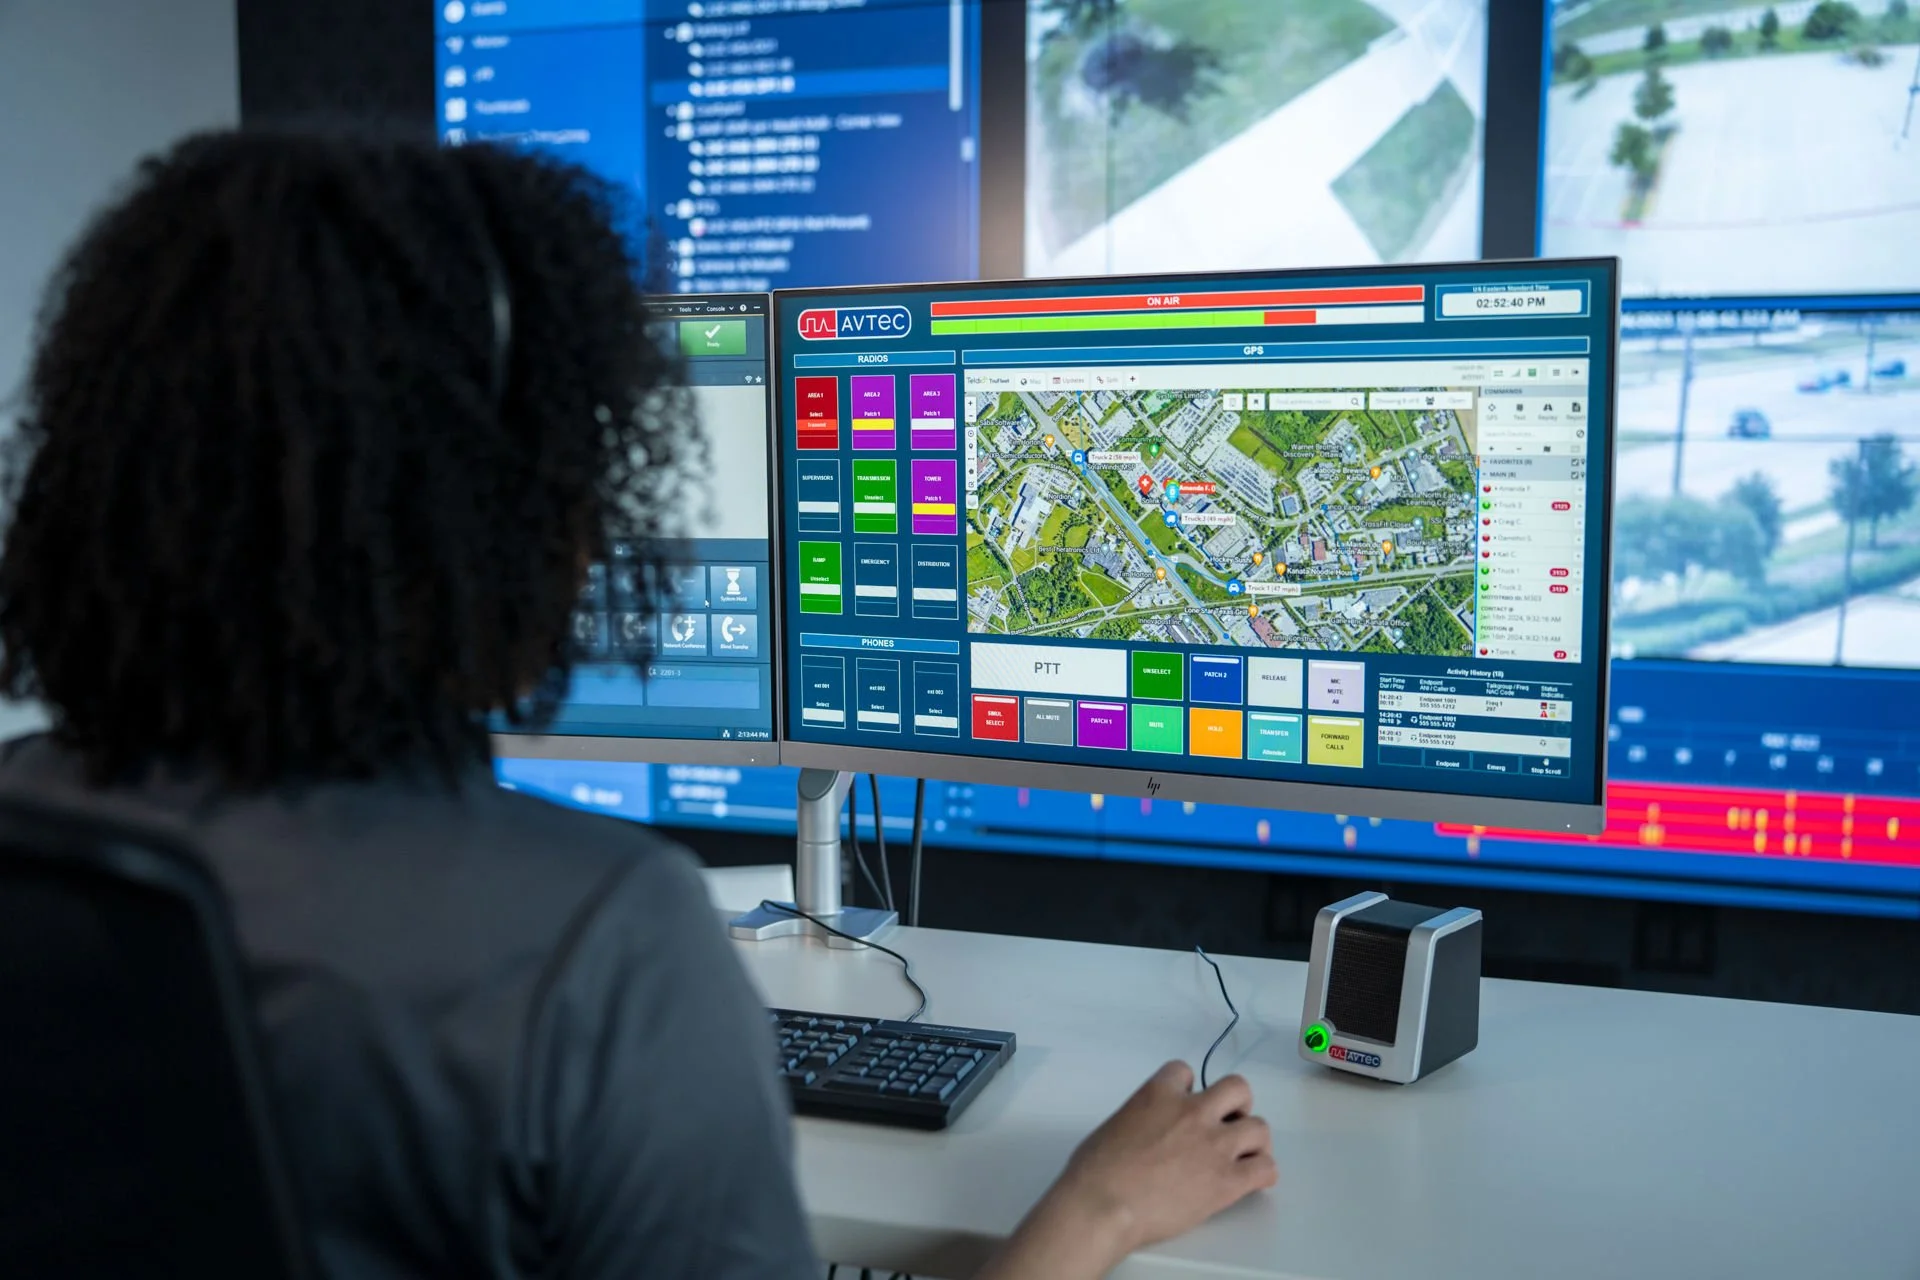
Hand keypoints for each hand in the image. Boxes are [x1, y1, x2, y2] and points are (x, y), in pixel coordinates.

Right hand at [977, 1062, 1276, 1279]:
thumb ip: (1139, 1120)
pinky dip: (1263, 1173)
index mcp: (1159, 1094)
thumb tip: (1143, 1135)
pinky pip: (1266, 1169)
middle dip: (1237, 1105)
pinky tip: (1253, 1181)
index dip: (1188, 1088)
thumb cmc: (1094, 1172)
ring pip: (1259, 1127)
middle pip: (1237, 1088)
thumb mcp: (1112, 1127)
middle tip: (1228, 1123)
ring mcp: (1214, 1145)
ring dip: (1254, 1140)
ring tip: (1244, 1155)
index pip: (1185, 1072)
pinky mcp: (1227, 1180)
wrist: (1104, 1204)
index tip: (1186, 1103)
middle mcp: (1193, 1112)